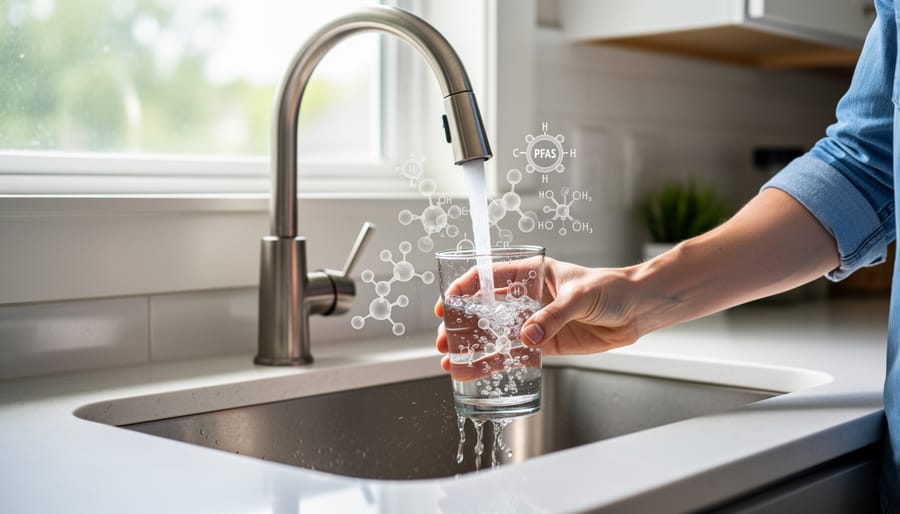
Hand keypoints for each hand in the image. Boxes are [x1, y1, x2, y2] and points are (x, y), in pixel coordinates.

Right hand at [435, 257, 643, 371]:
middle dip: (462, 323)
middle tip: (445, 338)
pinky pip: (514, 354)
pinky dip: (494, 362)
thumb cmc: (611, 289)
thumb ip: (553, 317)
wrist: (637, 310)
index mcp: (532, 272)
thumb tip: (527, 338)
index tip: (448, 302)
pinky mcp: (545, 344)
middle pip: (485, 309)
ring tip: (449, 359)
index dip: (466, 288)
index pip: (490, 276)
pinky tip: (475, 370)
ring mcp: (534, 321)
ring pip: (495, 334)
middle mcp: (528, 297)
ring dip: (472, 346)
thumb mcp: (579, 296)